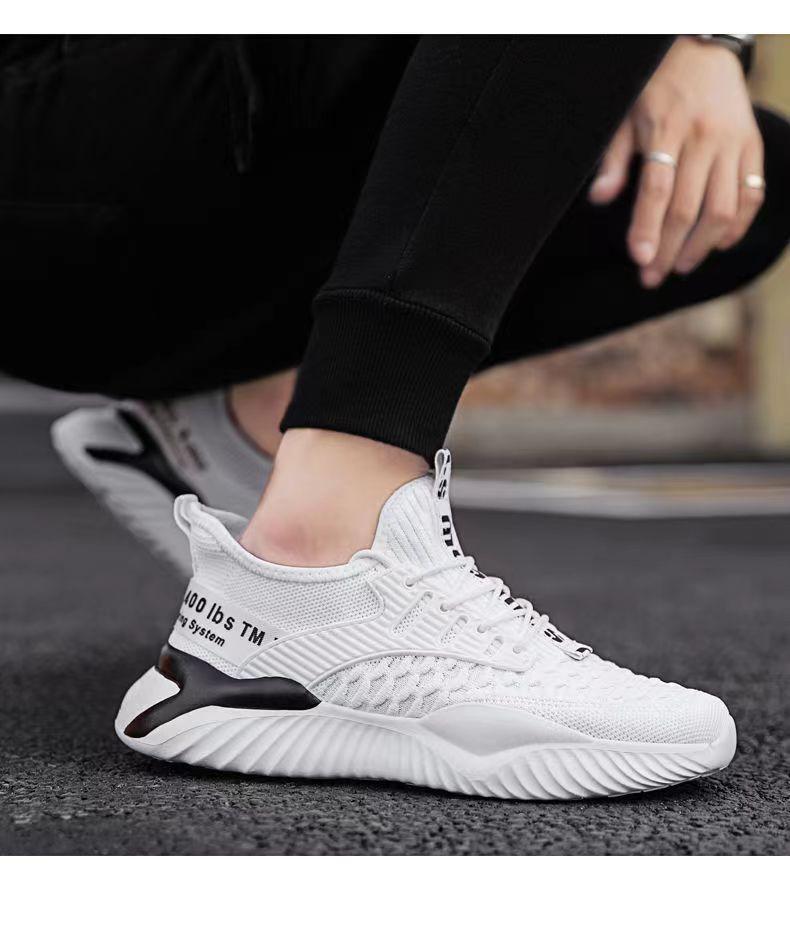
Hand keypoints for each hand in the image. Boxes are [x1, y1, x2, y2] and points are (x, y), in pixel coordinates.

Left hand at [589, 36, 764, 287]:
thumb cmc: (654, 90)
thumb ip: (613, 161)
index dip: (647, 228)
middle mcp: (703, 139)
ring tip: (681, 265)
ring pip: (722, 208)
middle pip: (688, 208)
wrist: (702, 51)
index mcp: (666, 130)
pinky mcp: (752, 146)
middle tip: (652, 276)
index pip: (657, 190)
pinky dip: (737, 225)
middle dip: (668, 249)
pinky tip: (718, 244)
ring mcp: (732, 143)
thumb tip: (601, 199)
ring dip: (701, 246)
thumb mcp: (624, 118)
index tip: (639, 259)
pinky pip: (752, 194)